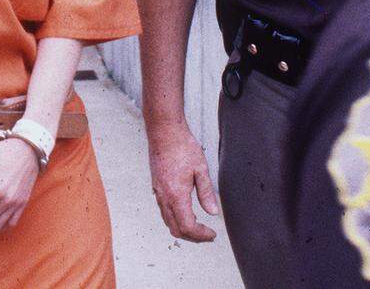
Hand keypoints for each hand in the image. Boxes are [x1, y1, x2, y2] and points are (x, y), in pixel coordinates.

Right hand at [147, 121, 219, 241]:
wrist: (164, 132)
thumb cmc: (182, 146)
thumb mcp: (201, 169)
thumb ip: (206, 193)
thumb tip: (213, 212)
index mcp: (176, 195)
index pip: (188, 226)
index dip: (201, 235)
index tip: (212, 234)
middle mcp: (164, 196)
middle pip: (175, 229)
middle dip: (192, 237)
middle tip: (207, 235)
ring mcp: (158, 192)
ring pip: (167, 221)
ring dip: (182, 228)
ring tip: (198, 226)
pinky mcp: (156, 186)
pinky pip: (163, 210)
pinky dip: (174, 218)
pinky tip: (185, 212)